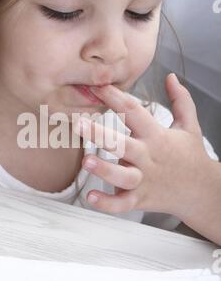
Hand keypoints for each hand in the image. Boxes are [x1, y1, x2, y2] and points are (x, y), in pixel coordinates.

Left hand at [75, 74, 210, 219]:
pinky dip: (108, 203)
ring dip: (104, 170)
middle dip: (100, 134)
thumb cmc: (191, 156)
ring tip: (86, 161)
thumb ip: (180, 100)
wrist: (202, 192)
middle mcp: (148, 157)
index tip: (96, 86)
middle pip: (123, 145)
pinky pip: (122, 204)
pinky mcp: (140, 199)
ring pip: (122, 176)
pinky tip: (91, 198)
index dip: (115, 97)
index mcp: (156, 136)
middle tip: (79, 124)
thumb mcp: (190, 126)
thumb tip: (171, 77)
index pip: (134, 112)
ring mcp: (144, 180)